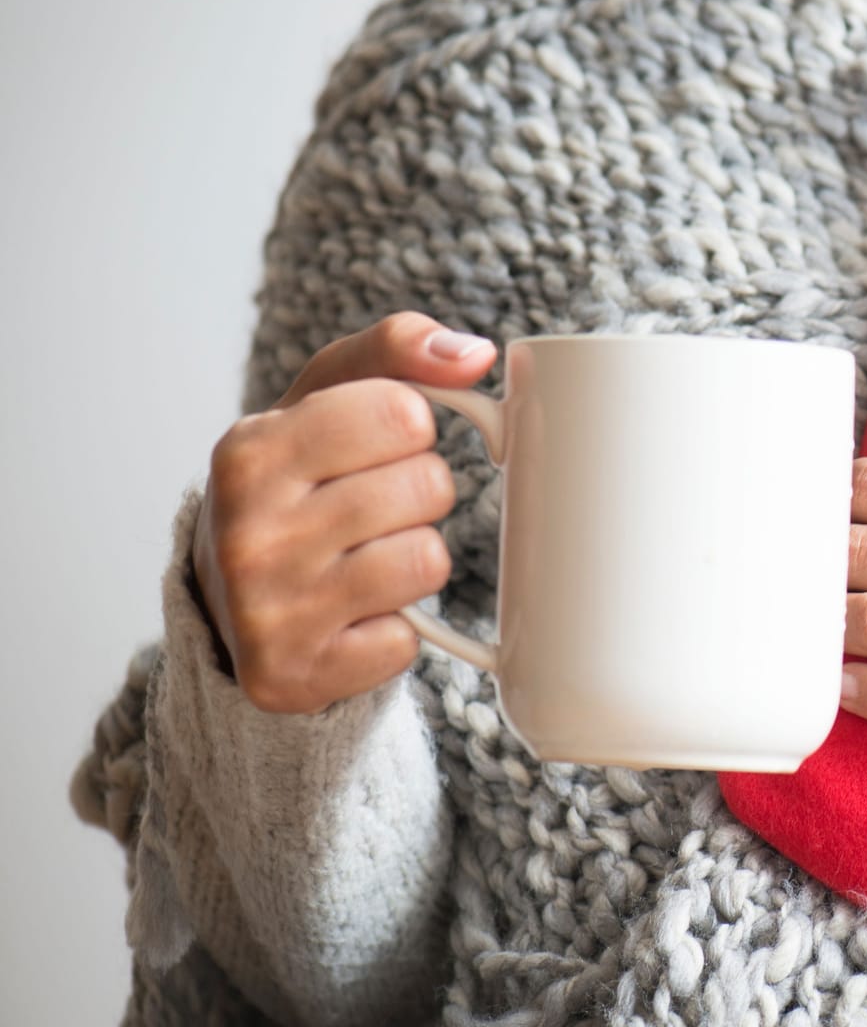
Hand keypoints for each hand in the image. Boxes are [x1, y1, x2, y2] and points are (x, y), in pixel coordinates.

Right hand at [191, 311, 497, 714]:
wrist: (231, 599)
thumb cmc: (298, 479)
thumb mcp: (328, 396)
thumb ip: (397, 350)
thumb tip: (475, 353)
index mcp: (251, 450)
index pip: (405, 412)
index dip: (410, 428)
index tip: (378, 445)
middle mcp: (248, 531)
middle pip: (428, 487)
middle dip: (420, 494)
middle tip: (371, 508)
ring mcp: (266, 610)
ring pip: (428, 561)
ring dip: (415, 559)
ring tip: (364, 558)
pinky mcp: (290, 676)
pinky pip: (406, 641)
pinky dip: (393, 629)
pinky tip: (351, 615)